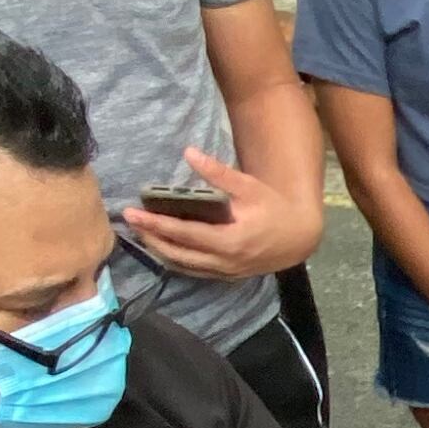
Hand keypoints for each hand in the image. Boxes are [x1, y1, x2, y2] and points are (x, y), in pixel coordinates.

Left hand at [120, 146, 321, 279]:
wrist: (299, 238)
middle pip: (176, 253)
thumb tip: (188, 152)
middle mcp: (223, 261)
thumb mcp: (249, 187)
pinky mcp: (227, 275)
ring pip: (183, 265)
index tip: (133, 213)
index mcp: (229, 240)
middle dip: (150, 237)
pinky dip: (175, 260)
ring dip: (159, 251)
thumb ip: (218, 173)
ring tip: (141, 234)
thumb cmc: (274, 209)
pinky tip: (162, 249)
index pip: (183, 233)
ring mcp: (225, 271)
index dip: (156, 223)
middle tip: (129, 222)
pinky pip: (193, 270)